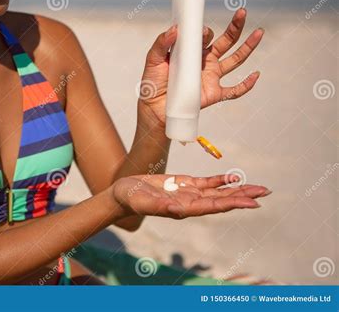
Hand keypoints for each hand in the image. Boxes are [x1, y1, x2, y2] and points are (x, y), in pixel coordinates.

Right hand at [113, 174, 270, 218]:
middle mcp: (190, 203)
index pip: (213, 206)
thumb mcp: (142, 201)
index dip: (233, 203)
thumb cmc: (130, 199)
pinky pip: (206, 183)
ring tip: (257, 186)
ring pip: (218, 191)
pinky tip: (232, 176)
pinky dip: (220, 180)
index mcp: (183, 209)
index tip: (253, 202)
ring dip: (237, 188)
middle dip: (243, 195)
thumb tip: (179, 211)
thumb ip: (160, 206)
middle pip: (222, 199)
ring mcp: (188, 194)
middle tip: (265, 192)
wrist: (122, 194)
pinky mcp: (183, 184)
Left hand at [138, 8, 263, 128]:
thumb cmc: (153, 83)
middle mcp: (205, 62)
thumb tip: (174, 29)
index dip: (205, 32)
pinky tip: (256, 75)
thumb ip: (161, 43)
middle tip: (242, 12)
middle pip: (226, 42)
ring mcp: (212, 77)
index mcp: (193, 52)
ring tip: (259, 33)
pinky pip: (234, 90)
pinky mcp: (214, 94)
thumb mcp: (153, 60)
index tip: (202, 31)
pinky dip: (246, 85)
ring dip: (248, 47)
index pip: (205, 36)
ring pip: (235, 60)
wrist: (154, 108)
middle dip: (235, 27)